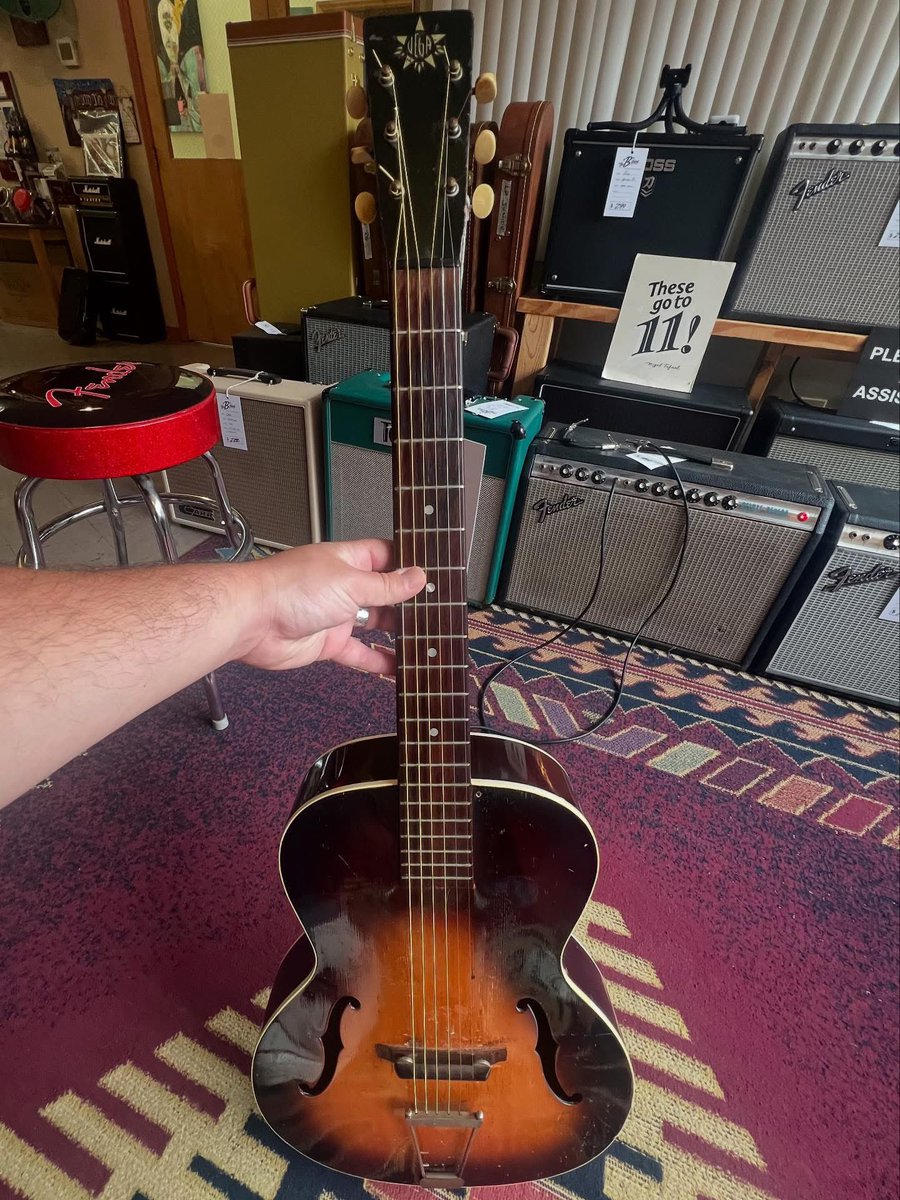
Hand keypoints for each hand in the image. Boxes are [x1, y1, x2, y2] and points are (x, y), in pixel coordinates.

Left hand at [236, 539, 424, 673]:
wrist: (253, 620)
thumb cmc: (289, 589)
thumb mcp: (350, 583)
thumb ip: (386, 585)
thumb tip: (417, 576)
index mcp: (348, 560)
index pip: (385, 556)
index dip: (408, 563)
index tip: (433, 574)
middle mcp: (343, 586)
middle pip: (383, 593)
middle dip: (407, 603)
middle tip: (437, 612)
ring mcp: (336, 615)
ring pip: (374, 625)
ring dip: (396, 634)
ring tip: (424, 641)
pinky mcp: (328, 643)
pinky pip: (359, 654)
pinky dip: (377, 662)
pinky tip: (397, 669)